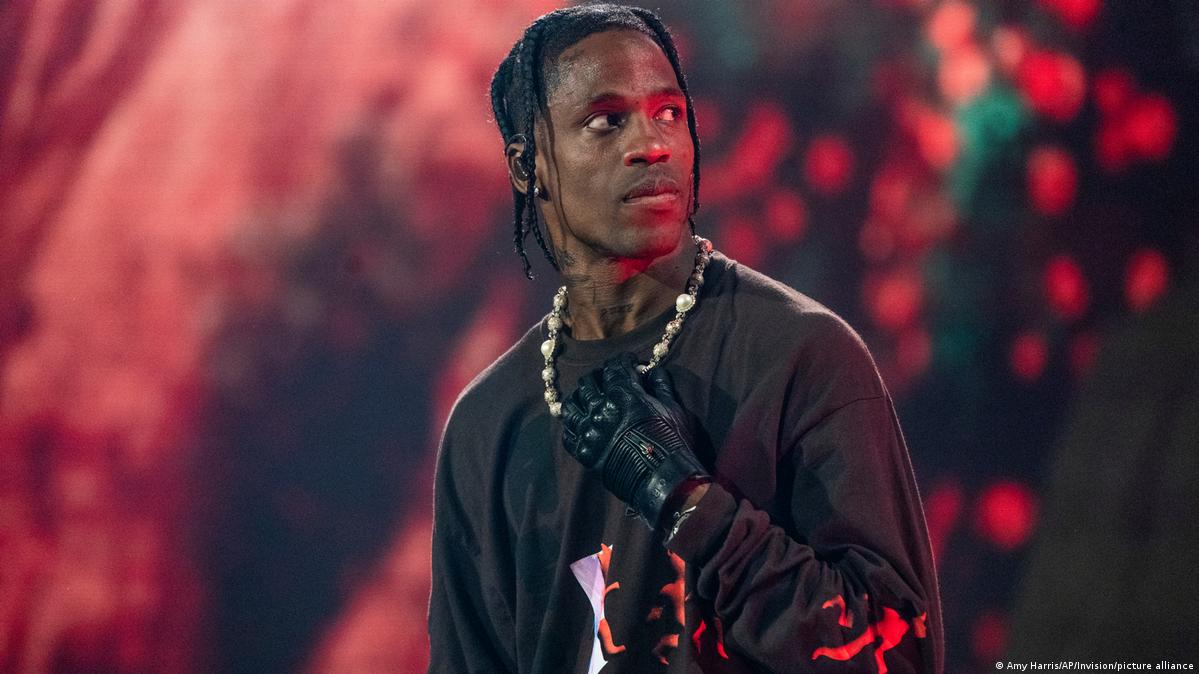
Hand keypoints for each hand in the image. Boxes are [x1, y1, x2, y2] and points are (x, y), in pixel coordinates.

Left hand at [561, 353, 710, 530]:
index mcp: (623, 394)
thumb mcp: (674, 409)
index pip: (613, 367)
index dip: (621, 361)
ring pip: (571, 405)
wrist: (665, 483)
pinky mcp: (584, 452)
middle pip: (588, 382)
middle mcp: (600, 409)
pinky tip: (581, 423)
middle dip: (599, 377)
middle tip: (607, 380)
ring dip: (580, 397)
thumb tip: (653, 371)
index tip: (627, 363)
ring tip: (589, 399)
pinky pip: (567, 433)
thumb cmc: (673, 443)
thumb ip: (661, 386)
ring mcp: (589, 431)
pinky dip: (573, 425)